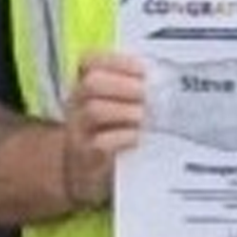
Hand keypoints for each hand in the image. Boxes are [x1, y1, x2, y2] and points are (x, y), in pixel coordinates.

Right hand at [62, 50, 146, 210]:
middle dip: (124, 85)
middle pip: (91, 84)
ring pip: (94, 110)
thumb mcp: (114, 108)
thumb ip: (132, 90)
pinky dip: (124, 137)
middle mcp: (76, 105)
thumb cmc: (107, 134)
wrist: (84, 174)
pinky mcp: (87, 157)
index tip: (142, 69)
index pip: (90, 62)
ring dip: (126, 111)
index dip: (117, 61)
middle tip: (147, 94)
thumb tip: (161, 78)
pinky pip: (101, 143)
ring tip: (145, 116)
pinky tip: (138, 137)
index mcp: (84, 86)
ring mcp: (78, 132)